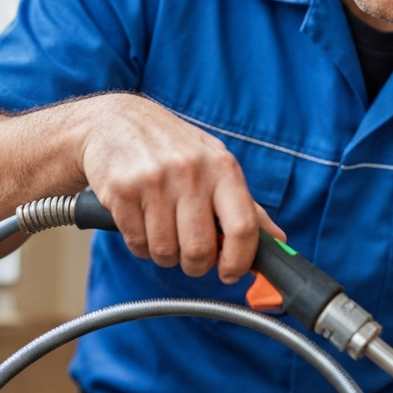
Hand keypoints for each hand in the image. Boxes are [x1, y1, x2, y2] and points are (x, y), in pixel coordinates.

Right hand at [76, 93, 285, 282]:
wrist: (115, 119)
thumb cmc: (171, 146)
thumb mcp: (215, 163)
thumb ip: (246, 206)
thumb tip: (277, 242)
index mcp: (222, 166)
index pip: (244, 227)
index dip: (239, 261)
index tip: (230, 273)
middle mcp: (190, 172)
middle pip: (200, 250)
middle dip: (195, 264)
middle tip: (190, 253)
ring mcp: (154, 181)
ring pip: (166, 253)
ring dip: (166, 254)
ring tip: (163, 230)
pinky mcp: (121, 191)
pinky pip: (137, 245)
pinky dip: (141, 245)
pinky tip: (142, 222)